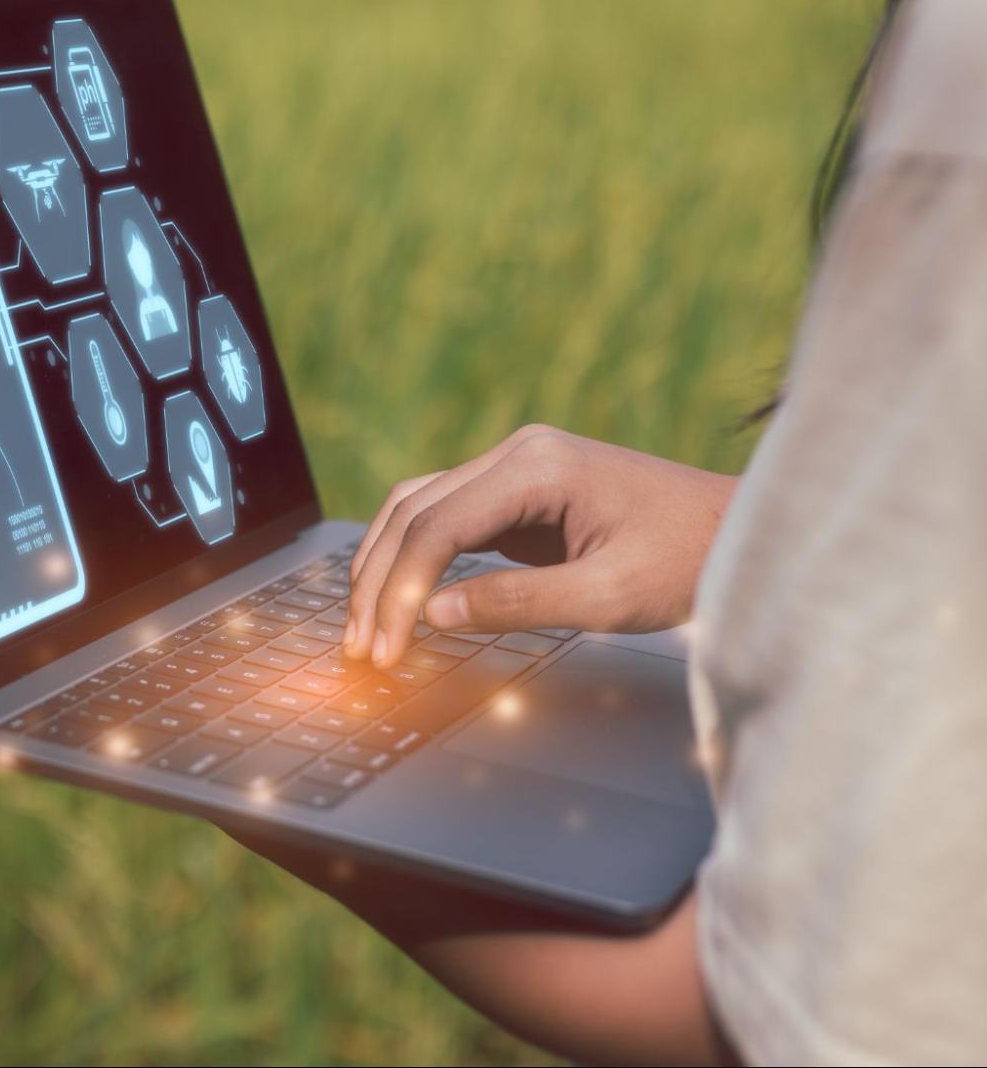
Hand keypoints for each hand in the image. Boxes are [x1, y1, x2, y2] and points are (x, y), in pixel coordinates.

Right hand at [343, 425, 736, 668]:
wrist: (740, 531)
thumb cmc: (689, 559)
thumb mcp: (608, 595)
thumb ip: (516, 605)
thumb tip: (434, 617)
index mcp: (537, 467)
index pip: (436, 528)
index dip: (400, 592)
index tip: (385, 648)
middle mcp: (517, 454)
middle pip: (412, 511)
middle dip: (378, 581)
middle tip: (360, 645)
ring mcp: (515, 468)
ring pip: (418, 508)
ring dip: (386, 565)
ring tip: (366, 624)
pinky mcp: (519, 492)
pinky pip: (447, 517)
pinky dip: (416, 557)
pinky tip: (402, 598)